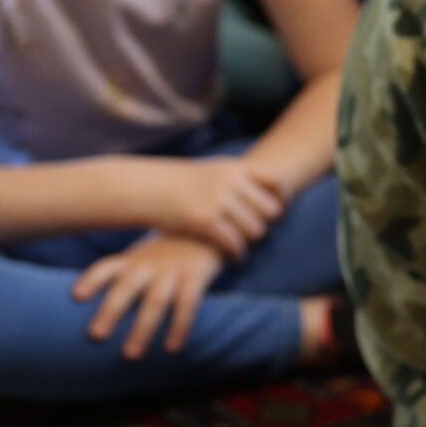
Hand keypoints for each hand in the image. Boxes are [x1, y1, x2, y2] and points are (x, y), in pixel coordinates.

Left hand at [70, 233, 224, 358]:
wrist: (212, 226)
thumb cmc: (171, 249)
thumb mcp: (144, 254)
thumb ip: (124, 274)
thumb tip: (92, 310)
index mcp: (132, 260)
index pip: (106, 268)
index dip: (91, 281)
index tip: (76, 296)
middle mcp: (149, 264)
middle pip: (126, 287)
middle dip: (111, 311)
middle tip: (96, 335)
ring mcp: (173, 270)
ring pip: (155, 301)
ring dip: (143, 329)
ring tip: (131, 354)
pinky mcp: (197, 276)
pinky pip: (187, 304)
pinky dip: (179, 326)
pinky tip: (172, 348)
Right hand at [122, 156, 285, 260]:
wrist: (144, 187)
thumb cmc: (179, 182)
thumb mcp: (211, 170)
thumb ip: (237, 179)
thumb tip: (267, 190)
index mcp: (234, 167)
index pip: (275, 181)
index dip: (281, 198)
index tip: (277, 210)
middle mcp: (230, 181)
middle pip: (271, 209)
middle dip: (266, 223)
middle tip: (256, 232)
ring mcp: (218, 200)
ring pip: (256, 229)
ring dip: (251, 240)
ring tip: (244, 244)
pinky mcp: (205, 220)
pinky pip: (234, 242)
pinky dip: (238, 253)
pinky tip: (236, 258)